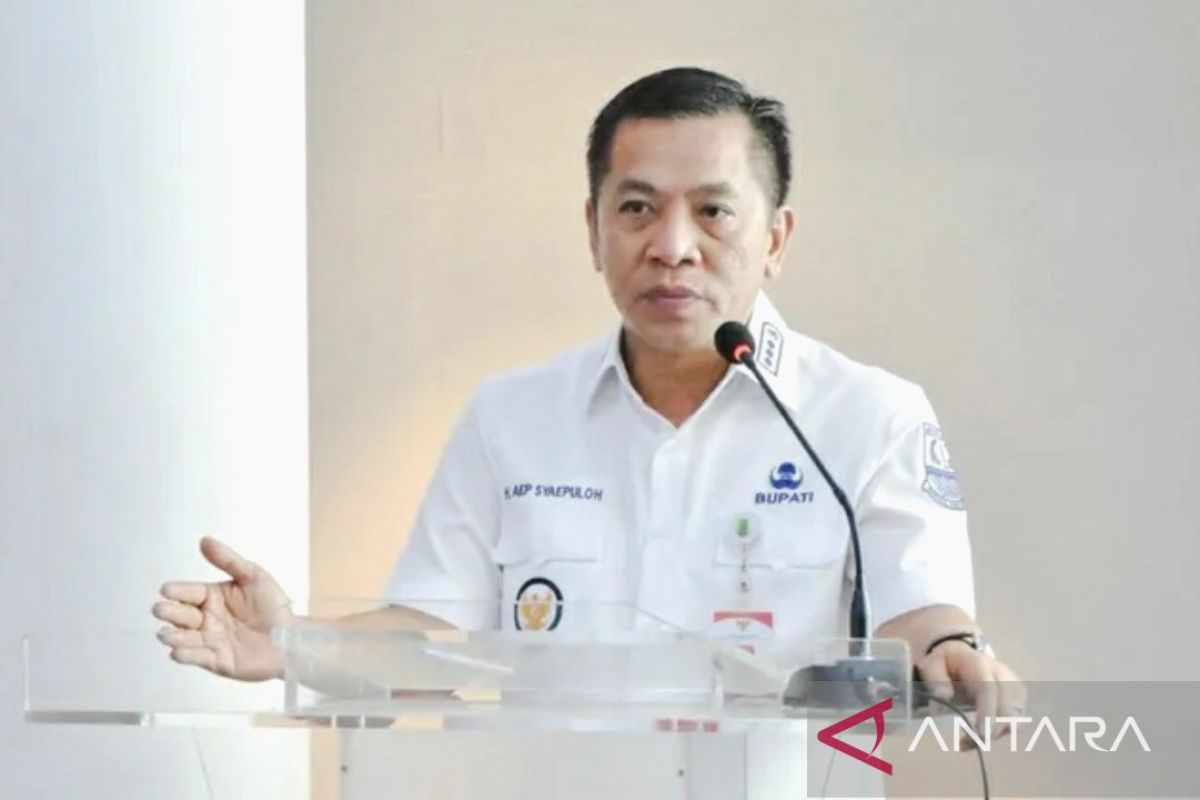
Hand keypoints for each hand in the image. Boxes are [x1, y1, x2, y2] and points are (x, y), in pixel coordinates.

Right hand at [152, 537, 292, 680]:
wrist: (291, 636)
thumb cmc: (273, 605)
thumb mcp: (253, 577)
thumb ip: (228, 560)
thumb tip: (204, 540)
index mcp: (211, 597)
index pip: (189, 592)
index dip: (177, 591)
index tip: (166, 589)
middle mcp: (206, 619)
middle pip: (182, 615)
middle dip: (170, 612)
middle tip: (160, 609)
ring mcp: (210, 641)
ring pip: (185, 638)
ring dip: (174, 637)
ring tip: (165, 635)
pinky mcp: (217, 661)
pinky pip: (199, 658)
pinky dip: (187, 656)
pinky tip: (177, 652)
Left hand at [917, 642, 1025, 740]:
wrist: (961, 656)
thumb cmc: (946, 663)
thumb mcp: (932, 663)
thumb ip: (935, 677)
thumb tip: (944, 696)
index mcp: (980, 665)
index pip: (989, 689)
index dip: (988, 712)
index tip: (979, 734)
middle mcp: (1003, 675)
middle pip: (1008, 708)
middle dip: (991, 730)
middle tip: (964, 742)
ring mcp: (1014, 688)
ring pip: (1015, 720)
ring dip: (993, 735)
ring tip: (966, 741)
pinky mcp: (1018, 700)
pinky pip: (1015, 724)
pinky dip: (997, 734)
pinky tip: (976, 737)